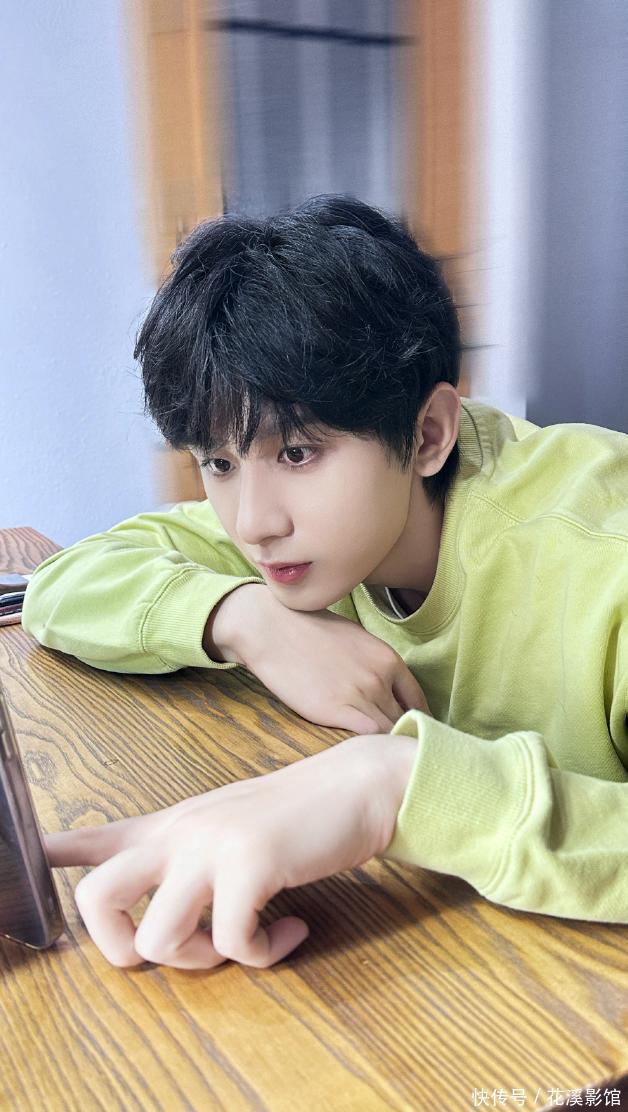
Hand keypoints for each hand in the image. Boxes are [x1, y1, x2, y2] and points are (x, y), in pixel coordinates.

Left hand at [45, 733, 415, 969]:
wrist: (356, 786)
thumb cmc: (297, 814)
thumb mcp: (228, 824)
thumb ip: (188, 850)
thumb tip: (160, 889)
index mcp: (171, 826)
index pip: (94, 840)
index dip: (52, 857)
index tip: (30, 859)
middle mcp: (178, 833)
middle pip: (97, 897)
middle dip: (121, 948)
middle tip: (175, 950)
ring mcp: (209, 845)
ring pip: (156, 939)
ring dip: (201, 961)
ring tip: (241, 940)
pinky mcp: (249, 862)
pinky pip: (232, 942)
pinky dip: (262, 956)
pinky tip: (291, 932)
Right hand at [206, 584, 429, 733]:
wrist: (273, 627)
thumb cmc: (310, 629)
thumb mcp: (356, 639)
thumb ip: (375, 664)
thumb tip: (385, 686)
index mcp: (389, 658)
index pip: (418, 700)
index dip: (417, 719)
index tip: (410, 730)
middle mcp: (380, 678)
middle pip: (405, 718)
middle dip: (403, 734)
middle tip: (397, 750)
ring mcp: (360, 695)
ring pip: (388, 731)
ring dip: (386, 744)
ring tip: (381, 756)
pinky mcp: (336, 711)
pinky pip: (368, 737)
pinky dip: (370, 746)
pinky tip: (362, 752)